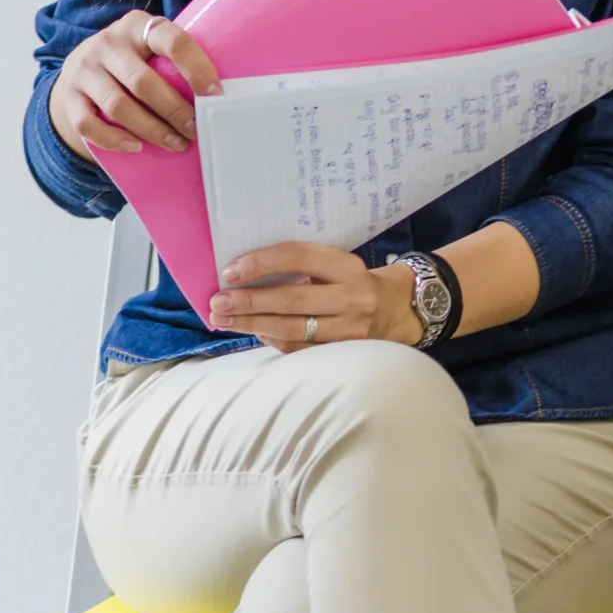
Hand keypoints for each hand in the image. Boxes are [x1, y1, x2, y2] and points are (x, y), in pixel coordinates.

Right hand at [48, 10, 220, 159]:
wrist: (81, 64)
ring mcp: (85, 69)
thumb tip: (219, 95)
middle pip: (143, 81)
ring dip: (151, 130)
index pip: (172, 40)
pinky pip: (88, 124)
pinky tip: (136, 147)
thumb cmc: (134, 59)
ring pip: (118, 106)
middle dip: (174, 110)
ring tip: (176, 144)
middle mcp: (108, 43)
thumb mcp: (151, 46)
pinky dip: (114, 140)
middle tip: (195, 130)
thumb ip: (175, 59)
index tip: (216, 94)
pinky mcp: (70, 96)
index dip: (196, 68)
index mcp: (138, 25)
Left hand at [206, 243, 420, 350]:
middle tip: (217, 302)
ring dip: (251, 324)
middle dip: (248, 301)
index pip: (297, 257)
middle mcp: (352, 297)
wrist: (395, 309)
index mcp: (347, 265)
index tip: (230, 270)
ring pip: (291, 328)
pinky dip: (270, 339)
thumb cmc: (352, 279)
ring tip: (224, 319)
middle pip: (290, 299)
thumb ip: (301, 264)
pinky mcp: (343, 354)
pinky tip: (252, 331)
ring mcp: (349, 330)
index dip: (261, 263)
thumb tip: (243, 271)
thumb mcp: (336, 262)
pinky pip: (298, 349)